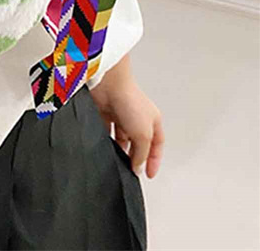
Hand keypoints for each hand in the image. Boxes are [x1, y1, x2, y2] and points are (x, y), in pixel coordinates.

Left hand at [89, 55, 164, 178]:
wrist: (108, 84)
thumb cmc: (130, 100)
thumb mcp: (144, 134)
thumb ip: (142, 153)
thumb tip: (138, 166)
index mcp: (152, 120)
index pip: (156, 145)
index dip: (154, 160)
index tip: (149, 174)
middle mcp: (136, 117)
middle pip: (137, 143)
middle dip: (134, 156)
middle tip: (129, 170)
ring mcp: (120, 115)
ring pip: (120, 138)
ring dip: (118, 149)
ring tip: (116, 159)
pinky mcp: (104, 113)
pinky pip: (105, 131)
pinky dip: (105, 139)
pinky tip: (104, 146)